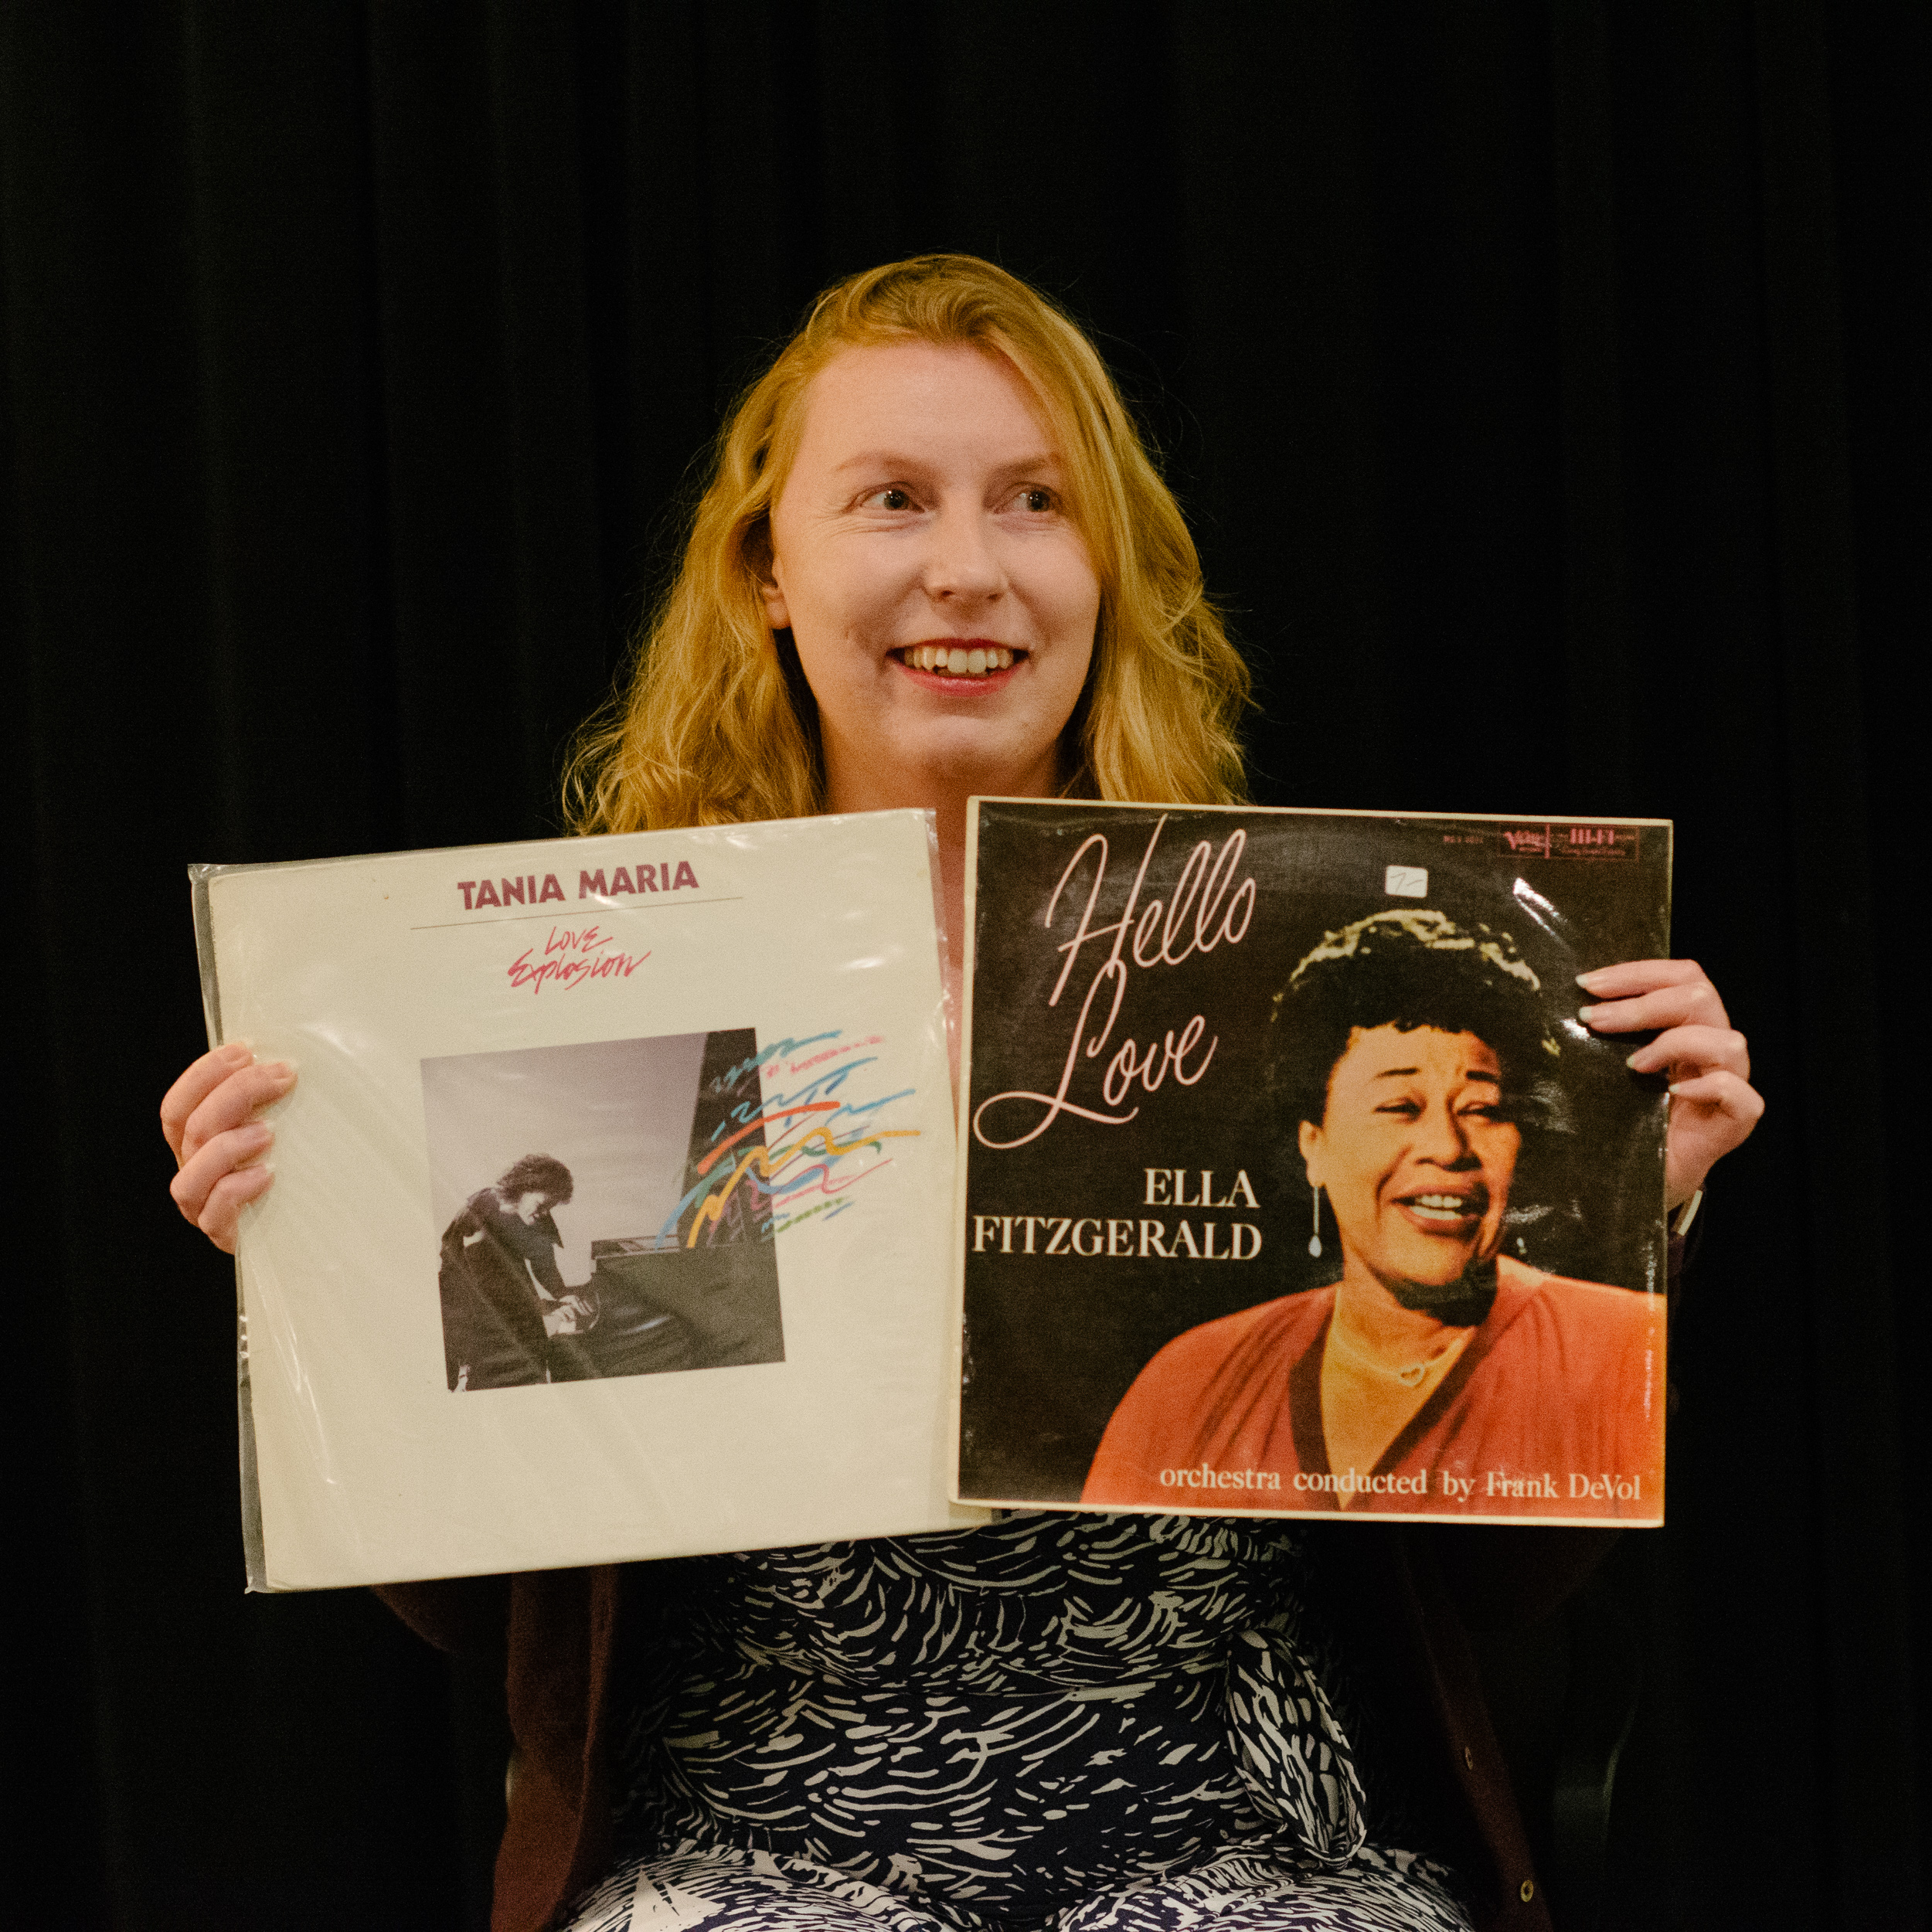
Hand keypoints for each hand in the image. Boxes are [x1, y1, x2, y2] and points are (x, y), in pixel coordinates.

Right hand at [160, 1043, 296, 1252]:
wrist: (318, 1228)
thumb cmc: (302, 1167)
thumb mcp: (288, 1125)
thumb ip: (275, 1098)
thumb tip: (291, 1060)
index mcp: (198, 1142)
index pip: (179, 1105)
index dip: (203, 1075)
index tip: (244, 1051)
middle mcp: (196, 1171)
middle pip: (190, 1129)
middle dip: (233, 1095)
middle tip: (280, 1078)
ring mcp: (206, 1206)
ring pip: (190, 1176)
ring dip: (227, 1147)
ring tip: (268, 1132)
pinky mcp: (226, 1234)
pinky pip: (214, 1213)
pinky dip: (235, 1189)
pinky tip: (267, 1174)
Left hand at [1576, 959, 1762, 1209]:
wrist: (1635, 1180)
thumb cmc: (1620, 1121)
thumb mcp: (1605, 1070)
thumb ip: (1603, 1035)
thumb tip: (1565, 1003)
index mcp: (1686, 1028)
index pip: (1681, 977)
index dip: (1637, 973)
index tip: (1587, 984)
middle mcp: (1711, 1052)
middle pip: (1701, 997)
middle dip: (1642, 1002)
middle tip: (1592, 1019)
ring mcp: (1728, 1088)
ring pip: (1729, 1041)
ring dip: (1675, 1043)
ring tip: (1632, 1065)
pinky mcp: (1734, 1125)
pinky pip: (1741, 1095)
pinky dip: (1709, 1086)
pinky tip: (1673, 1092)